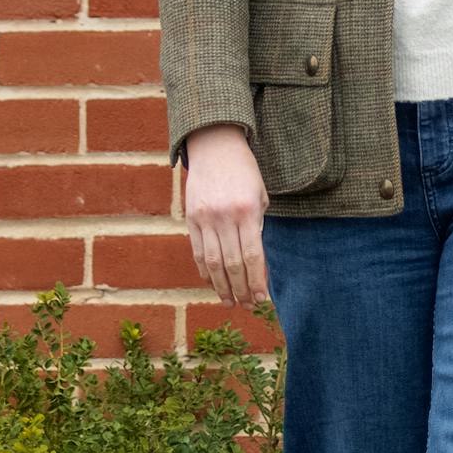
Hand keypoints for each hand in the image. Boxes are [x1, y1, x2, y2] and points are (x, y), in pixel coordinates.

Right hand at [178, 125, 269, 309]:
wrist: (215, 145)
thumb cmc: (245, 171)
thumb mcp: (260, 195)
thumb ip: (257, 227)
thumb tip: (256, 264)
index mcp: (247, 211)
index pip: (252, 256)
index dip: (256, 281)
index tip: (262, 299)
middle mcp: (224, 217)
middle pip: (232, 264)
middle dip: (241, 290)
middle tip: (248, 306)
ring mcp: (204, 218)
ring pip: (212, 263)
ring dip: (222, 287)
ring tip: (230, 302)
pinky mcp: (191, 218)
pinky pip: (197, 252)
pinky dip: (205, 271)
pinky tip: (213, 283)